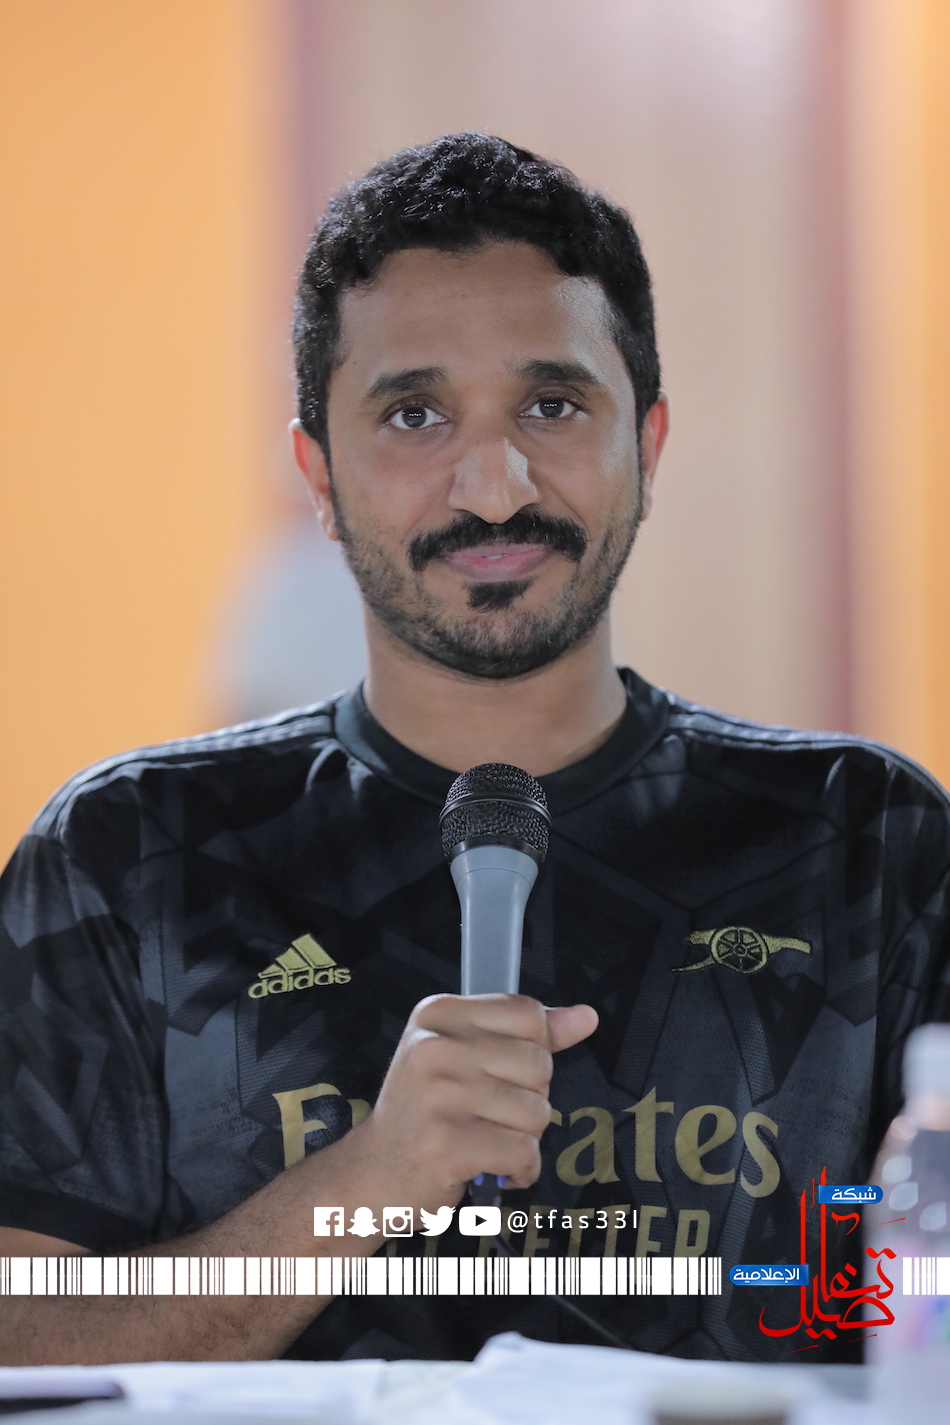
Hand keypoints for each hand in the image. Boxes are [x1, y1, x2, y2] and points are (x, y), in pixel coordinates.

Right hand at [348, 993, 597, 1211]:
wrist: (372, 1174)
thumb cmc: (426, 1113)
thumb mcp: (466, 1057)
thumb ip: (529, 1035)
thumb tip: (586, 1016)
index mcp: (438, 1014)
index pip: (528, 1014)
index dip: (533, 1050)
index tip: (503, 1074)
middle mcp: (434, 1047)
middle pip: (538, 1064)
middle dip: (530, 1098)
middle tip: (492, 1115)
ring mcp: (438, 1096)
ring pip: (536, 1111)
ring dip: (526, 1139)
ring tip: (490, 1142)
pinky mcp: (448, 1144)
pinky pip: (524, 1152)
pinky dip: (521, 1169)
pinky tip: (496, 1169)